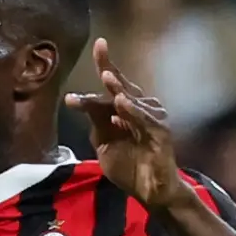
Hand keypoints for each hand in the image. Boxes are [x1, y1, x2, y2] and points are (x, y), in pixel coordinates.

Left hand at [65, 40, 188, 210]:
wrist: (148, 191)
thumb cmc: (128, 165)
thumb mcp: (103, 141)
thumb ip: (94, 121)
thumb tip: (75, 99)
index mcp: (126, 109)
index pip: (114, 85)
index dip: (107, 64)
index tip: (100, 44)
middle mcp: (141, 108)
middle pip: (124, 86)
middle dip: (111, 69)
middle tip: (101, 51)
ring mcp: (152, 119)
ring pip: (133, 101)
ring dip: (120, 89)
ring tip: (107, 79)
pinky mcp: (161, 134)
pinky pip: (146, 121)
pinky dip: (134, 113)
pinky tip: (121, 106)